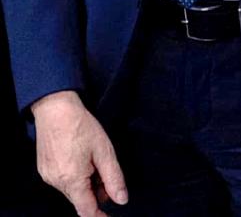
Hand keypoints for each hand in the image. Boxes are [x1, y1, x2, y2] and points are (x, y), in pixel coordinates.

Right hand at [32, 91, 126, 216]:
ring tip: (96, 163)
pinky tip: (83, 161)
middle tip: (108, 178)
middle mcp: (56, 182)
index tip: (111, 215)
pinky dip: (76, 178)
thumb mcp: (105, 152)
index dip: (100, 216)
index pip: (86, 211)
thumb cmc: (82, 127)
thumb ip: (114, 178)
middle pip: (79, 200)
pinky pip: (63, 182)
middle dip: (96, 195)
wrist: (54, 109)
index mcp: (71, 180)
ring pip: (71, 191)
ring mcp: (47, 176)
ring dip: (87, 185)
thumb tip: (121, 200)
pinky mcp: (44, 169)